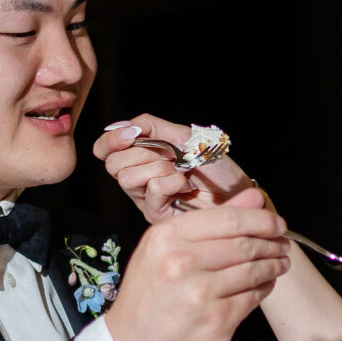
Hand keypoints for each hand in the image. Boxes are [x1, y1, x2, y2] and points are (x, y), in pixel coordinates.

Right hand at [92, 114, 254, 224]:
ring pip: (128, 178)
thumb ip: (150, 126)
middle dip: (143, 153)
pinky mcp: (156, 215)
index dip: (110, 141)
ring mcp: (145, 198)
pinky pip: (151, 189)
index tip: (132, 134)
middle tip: (170, 156)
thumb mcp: (182, 136)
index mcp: (140, 158)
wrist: (237, 191)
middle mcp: (138, 179)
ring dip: (159, 168)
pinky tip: (186, 186)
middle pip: (114, 164)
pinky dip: (172, 182)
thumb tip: (118, 125)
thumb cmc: (214, 166)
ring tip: (181, 172)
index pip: (104, 150)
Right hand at [101, 194, 289, 340]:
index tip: (276, 223)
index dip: (262, 219)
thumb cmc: (147, 297)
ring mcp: (200, 294)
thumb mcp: (162, 249)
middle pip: (245, 244)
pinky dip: (264, 288)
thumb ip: (209, 220)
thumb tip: (254, 198)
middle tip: (282, 244)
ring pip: (254, 270)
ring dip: (273, 265)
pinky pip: (252, 297)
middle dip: (272, 243)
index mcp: (166, 237)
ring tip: (279, 263)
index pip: (230, 218)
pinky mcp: (216, 321)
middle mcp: (181, 262)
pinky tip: (265, 284)